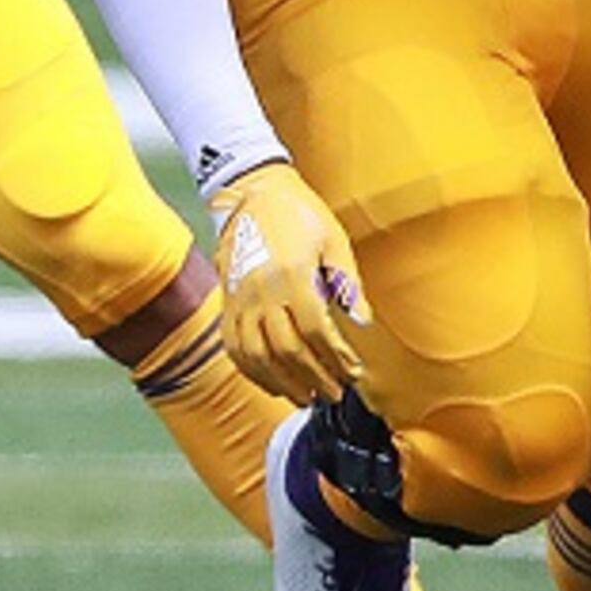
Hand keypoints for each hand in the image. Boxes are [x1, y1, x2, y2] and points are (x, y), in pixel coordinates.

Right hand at [209, 161, 368, 404]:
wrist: (254, 192)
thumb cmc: (300, 214)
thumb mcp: (334, 239)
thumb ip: (348, 282)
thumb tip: (363, 322)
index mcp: (292, 275)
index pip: (315, 330)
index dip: (335, 357)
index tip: (352, 372)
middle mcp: (261, 292)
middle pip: (287, 350)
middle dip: (314, 378)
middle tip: (334, 394)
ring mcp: (239, 300)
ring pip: (258, 356)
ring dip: (283, 383)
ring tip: (306, 398)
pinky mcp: (226, 303)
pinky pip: (234, 347)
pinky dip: (253, 371)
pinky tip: (272, 383)